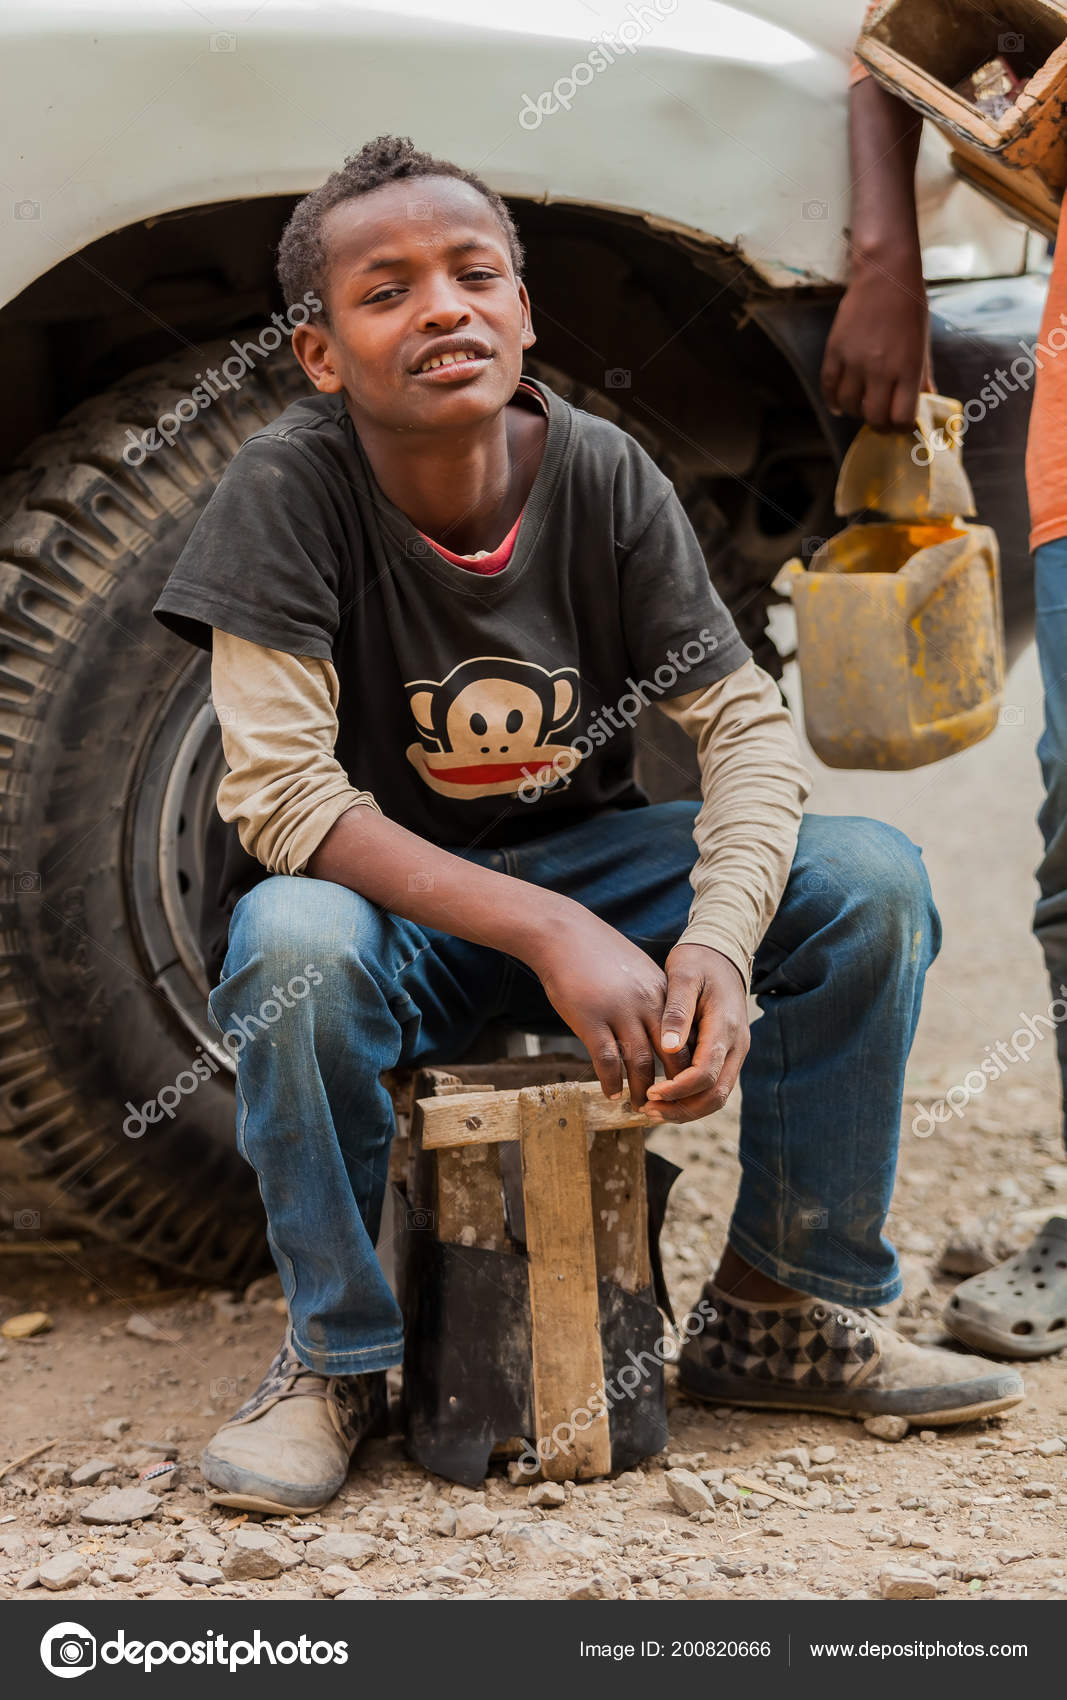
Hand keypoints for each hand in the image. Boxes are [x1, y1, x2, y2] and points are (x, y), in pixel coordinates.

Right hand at [524, 906, 678, 1109]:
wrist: (562, 934)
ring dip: (641, 1090)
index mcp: (662, 992)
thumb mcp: (638, 970)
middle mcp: (647, 1004)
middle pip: (672, 1055)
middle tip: (666, 1105)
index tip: (684, 1084)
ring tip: (638, 1106)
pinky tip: (610, 1092)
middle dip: (672, 1086)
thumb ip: (653, 998)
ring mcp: (619, 1012)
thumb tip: (660, 1029)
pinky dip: (610, 1081)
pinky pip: (606, 1060)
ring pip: (641, 1063)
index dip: (688, 1065)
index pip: (687, 1037)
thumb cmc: (598, 953)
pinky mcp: (590, 1020)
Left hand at [642, 943, 748, 1122]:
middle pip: (716, 1095)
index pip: (705, 1073)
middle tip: (647, 1110)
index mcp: (725, 1027)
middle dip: (682, 1109)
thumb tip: (669, 1048)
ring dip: (687, 1108)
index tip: (650, 1092)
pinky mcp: (728, 1054)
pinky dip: (691, 1097)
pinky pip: (714, 1085)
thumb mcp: (684, 976)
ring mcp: (735, 1052)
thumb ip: (677, 1012)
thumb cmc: (699, 962)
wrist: (722, 954)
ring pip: (717, 1096)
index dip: (678, 1089)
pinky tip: (665, 1096)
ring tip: (652, 1109)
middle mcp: (737, 1045)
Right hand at [821, 254, 931, 431]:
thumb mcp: (922, 343)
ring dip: (855, 412)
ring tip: (861, 406)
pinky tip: (839, 405)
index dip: (901, 428)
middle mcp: (881, 368)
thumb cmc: (909, 307)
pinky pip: (829, 387)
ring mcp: (855, 360)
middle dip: (878, 425)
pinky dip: (833, 401)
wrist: (885, 275)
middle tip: (880, 420)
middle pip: (873, 417)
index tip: (901, 425)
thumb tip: (928, 401)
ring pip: (849, 406)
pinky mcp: (835, 351)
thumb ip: (922, 376)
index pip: (901, 417)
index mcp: (908, 367)